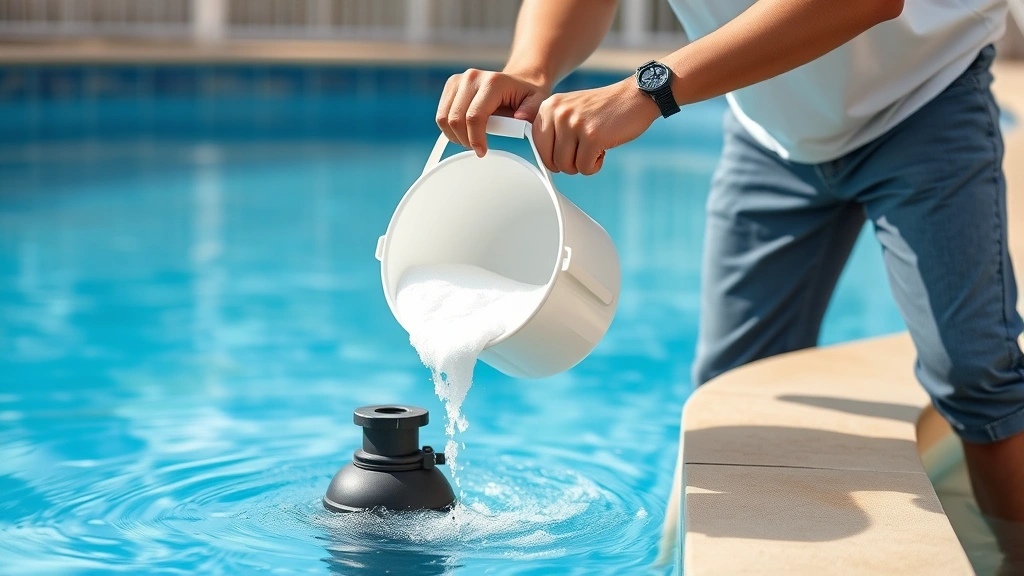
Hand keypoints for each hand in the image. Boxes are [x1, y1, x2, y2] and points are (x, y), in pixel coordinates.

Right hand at [436, 69, 550, 156]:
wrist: (519, 79)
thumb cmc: (527, 94)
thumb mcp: (537, 102)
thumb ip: (531, 111)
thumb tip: (519, 119)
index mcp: (493, 82)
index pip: (474, 116)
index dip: (475, 138)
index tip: (482, 151)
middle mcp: (472, 77)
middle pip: (456, 118)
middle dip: (465, 140)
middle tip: (477, 148)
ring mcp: (459, 80)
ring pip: (444, 118)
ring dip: (455, 135)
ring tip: (471, 140)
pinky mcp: (451, 85)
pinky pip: (441, 114)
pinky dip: (449, 128)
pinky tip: (464, 132)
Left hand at [533, 78, 660, 175]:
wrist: (635, 96)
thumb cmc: (604, 108)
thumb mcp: (570, 109)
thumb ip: (553, 129)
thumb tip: (545, 160)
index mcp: (549, 107)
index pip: (537, 144)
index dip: (552, 156)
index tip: (567, 153)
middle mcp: (558, 113)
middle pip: (551, 160)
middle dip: (568, 164)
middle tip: (583, 153)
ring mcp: (574, 124)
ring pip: (567, 166)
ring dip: (582, 165)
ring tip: (594, 149)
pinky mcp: (592, 137)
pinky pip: (584, 167)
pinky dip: (595, 166)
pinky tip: (603, 151)